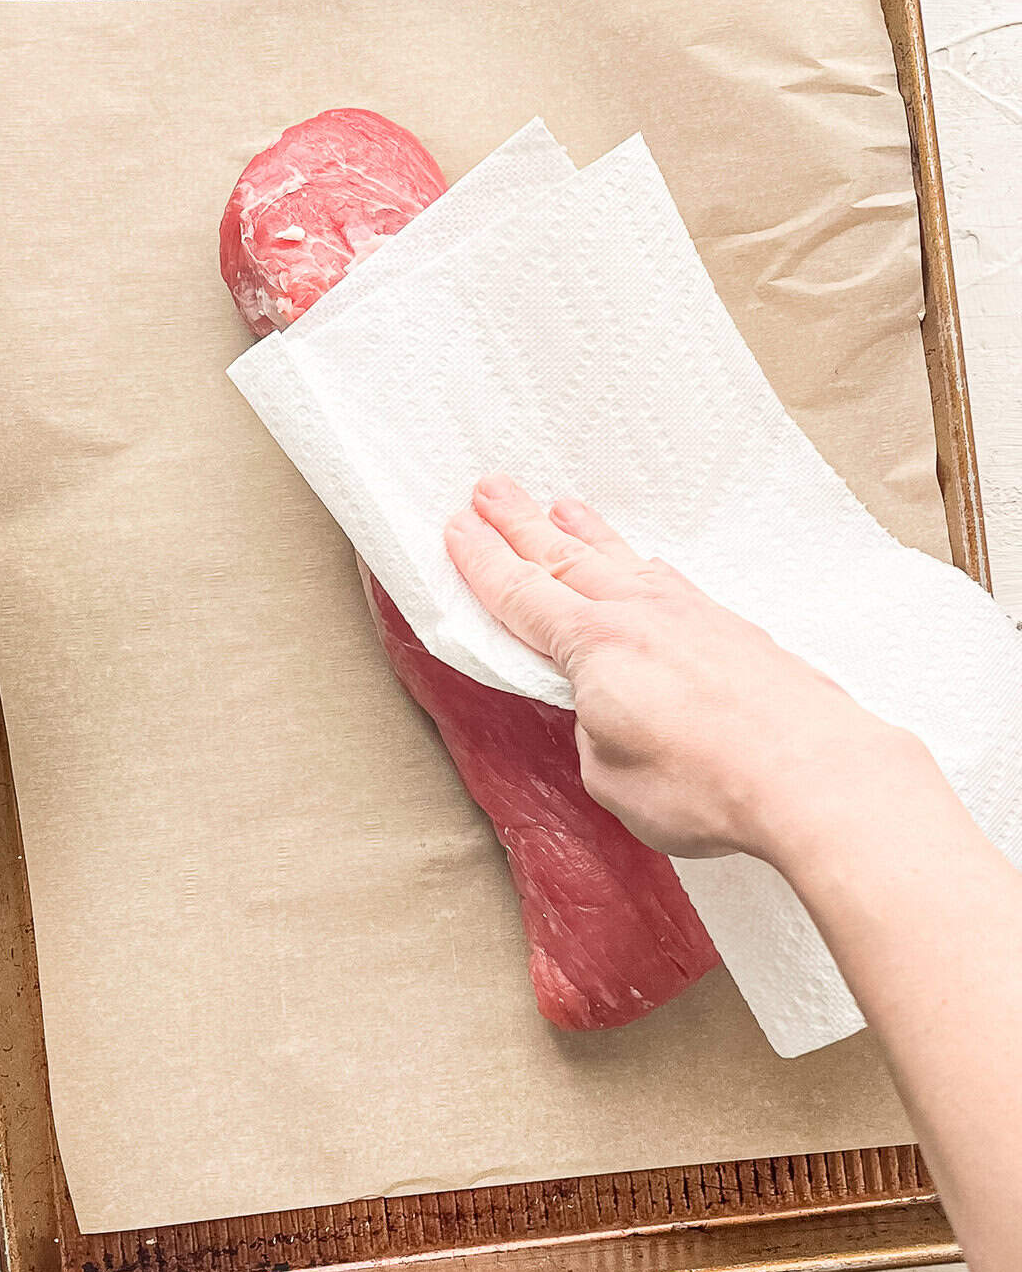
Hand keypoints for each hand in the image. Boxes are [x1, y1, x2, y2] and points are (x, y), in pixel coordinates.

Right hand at [445, 474, 921, 866]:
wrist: (814, 773)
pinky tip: (646, 567)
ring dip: (585, 532)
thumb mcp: (612, 779)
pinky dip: (642, 566)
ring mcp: (692, 617)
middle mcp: (640, 615)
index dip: (483, 562)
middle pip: (565, 558)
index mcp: (595, 645)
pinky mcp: (735, 633)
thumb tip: (610, 719)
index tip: (457, 528)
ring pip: (621, 561)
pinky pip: (671, 582)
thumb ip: (596, 737)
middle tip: (490, 488)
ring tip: (561, 506)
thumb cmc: (710, 782)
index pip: (521, 595)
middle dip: (520, 524)